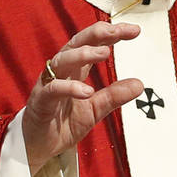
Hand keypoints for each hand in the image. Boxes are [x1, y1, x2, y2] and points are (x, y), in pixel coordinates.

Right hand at [22, 21, 143, 174]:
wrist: (38, 146)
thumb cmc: (61, 123)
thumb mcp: (95, 109)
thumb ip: (114, 96)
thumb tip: (139, 85)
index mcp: (75, 70)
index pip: (93, 45)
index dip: (112, 35)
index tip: (134, 31)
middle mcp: (61, 72)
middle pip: (76, 44)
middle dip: (96, 34)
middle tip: (115, 31)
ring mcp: (48, 84)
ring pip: (62, 60)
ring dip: (83, 54)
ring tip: (104, 53)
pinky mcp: (40, 101)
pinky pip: (52, 90)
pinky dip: (69, 88)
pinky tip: (86, 91)